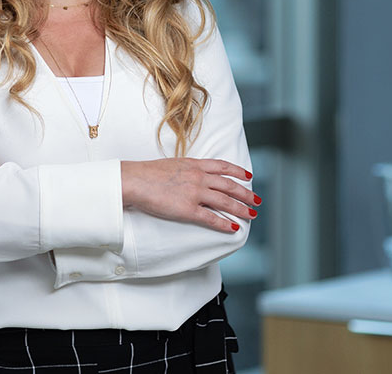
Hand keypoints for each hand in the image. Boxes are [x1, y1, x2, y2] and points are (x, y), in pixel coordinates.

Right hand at [121, 157, 259, 232]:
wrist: (134, 180)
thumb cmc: (148, 173)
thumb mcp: (173, 164)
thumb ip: (187, 169)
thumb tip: (193, 174)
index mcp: (195, 164)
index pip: (223, 166)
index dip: (238, 171)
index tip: (248, 176)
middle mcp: (199, 177)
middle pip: (229, 185)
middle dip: (246, 193)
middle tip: (257, 200)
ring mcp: (195, 193)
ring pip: (225, 202)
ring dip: (241, 208)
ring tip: (252, 214)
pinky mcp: (188, 209)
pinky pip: (211, 218)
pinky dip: (224, 223)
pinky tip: (233, 227)